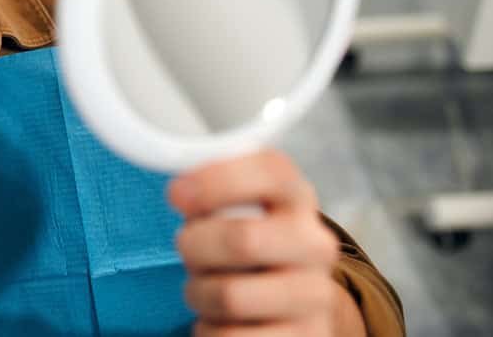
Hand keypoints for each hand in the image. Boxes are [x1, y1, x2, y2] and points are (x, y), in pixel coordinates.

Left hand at [168, 150, 361, 335]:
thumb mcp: (235, 208)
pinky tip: (222, 321)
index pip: (269, 173)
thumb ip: (211, 193)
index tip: (176, 194)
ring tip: (206, 289)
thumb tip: (181, 192)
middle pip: (241, 240)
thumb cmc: (246, 243)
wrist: (293, 303)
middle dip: (194, 246)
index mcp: (296, 197)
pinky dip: (210, 330)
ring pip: (230, 296)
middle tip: (187, 249)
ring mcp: (316, 296)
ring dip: (198, 294)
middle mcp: (316, 244)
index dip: (215, 181)